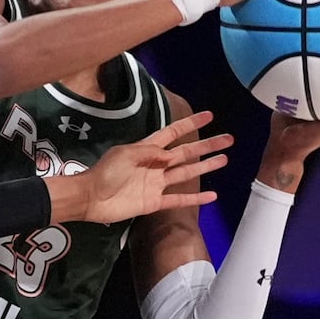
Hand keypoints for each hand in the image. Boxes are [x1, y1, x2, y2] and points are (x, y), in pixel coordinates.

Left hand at [49, 111, 232, 224]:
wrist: (91, 198)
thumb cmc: (105, 172)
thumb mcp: (125, 154)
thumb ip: (149, 153)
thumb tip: (170, 155)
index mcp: (147, 149)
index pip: (173, 133)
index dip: (190, 124)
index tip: (208, 116)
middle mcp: (156, 164)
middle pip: (187, 153)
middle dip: (207, 145)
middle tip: (228, 139)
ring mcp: (157, 184)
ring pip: (187, 173)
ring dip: (205, 166)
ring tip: (224, 159)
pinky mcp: (154, 202)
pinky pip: (178, 199)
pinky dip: (195, 198)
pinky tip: (212, 196)